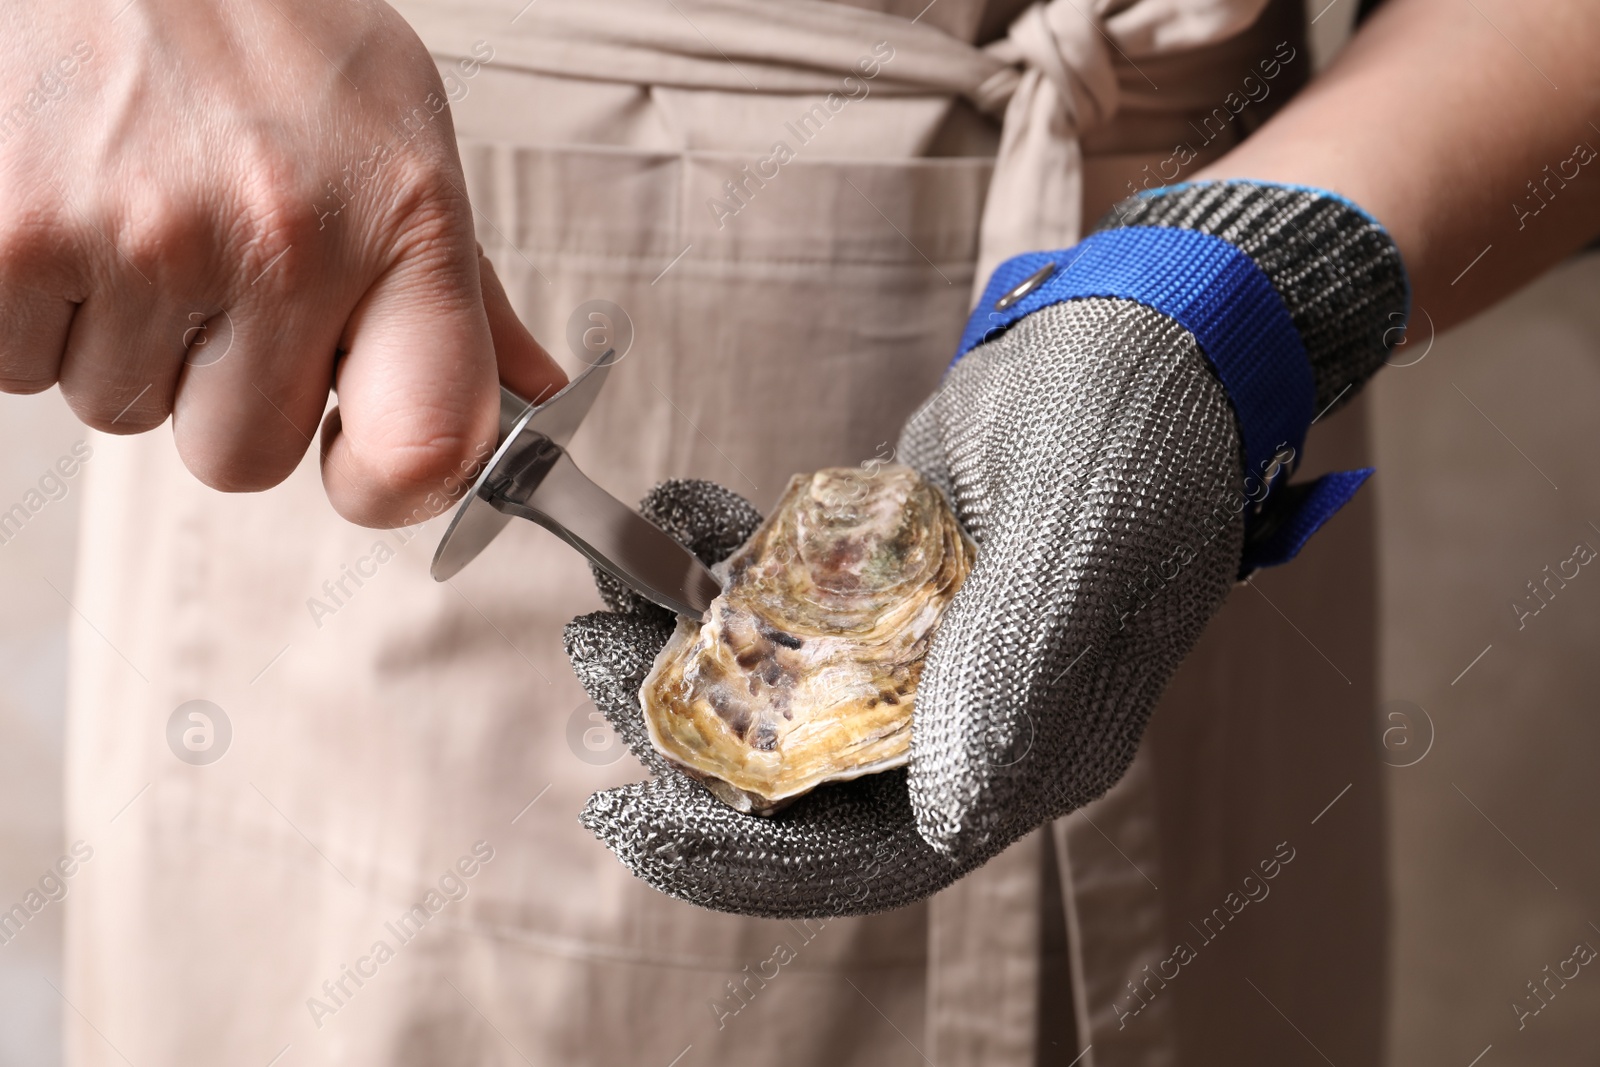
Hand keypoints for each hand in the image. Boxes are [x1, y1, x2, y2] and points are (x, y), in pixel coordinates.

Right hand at [0, 0, 564, 524]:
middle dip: (223, 392)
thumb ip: (461, 289)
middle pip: (242, 457)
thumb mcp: (399, 136)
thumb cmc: (263, 28)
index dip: (388, 484)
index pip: (428, 446)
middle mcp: (283, 236)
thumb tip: (529, 395)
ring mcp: (142, 239)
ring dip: (130, 344)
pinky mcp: (9, 240)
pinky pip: (19, 371)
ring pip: (123, 413)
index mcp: (402, 219)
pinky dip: (35, 314)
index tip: (359, 457)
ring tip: (140, 215)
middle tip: (217, 276)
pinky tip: (73, 215)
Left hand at [568, 182, 1403, 915]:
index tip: (629, 816)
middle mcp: (976, 719)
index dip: (748, 857)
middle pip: (806, 779)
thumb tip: (945, 820)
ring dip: (687, 645)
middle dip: (685, 735)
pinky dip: (729, 567)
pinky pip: (796, 606)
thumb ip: (1012, 672)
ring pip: (784, 692)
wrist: (1156, 324)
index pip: (875, 852)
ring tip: (605, 583)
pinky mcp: (901, 587)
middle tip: (592, 650)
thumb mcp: (1082, 538)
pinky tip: (680, 516)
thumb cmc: (1142, 421)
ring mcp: (934, 652)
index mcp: (1032, 744)